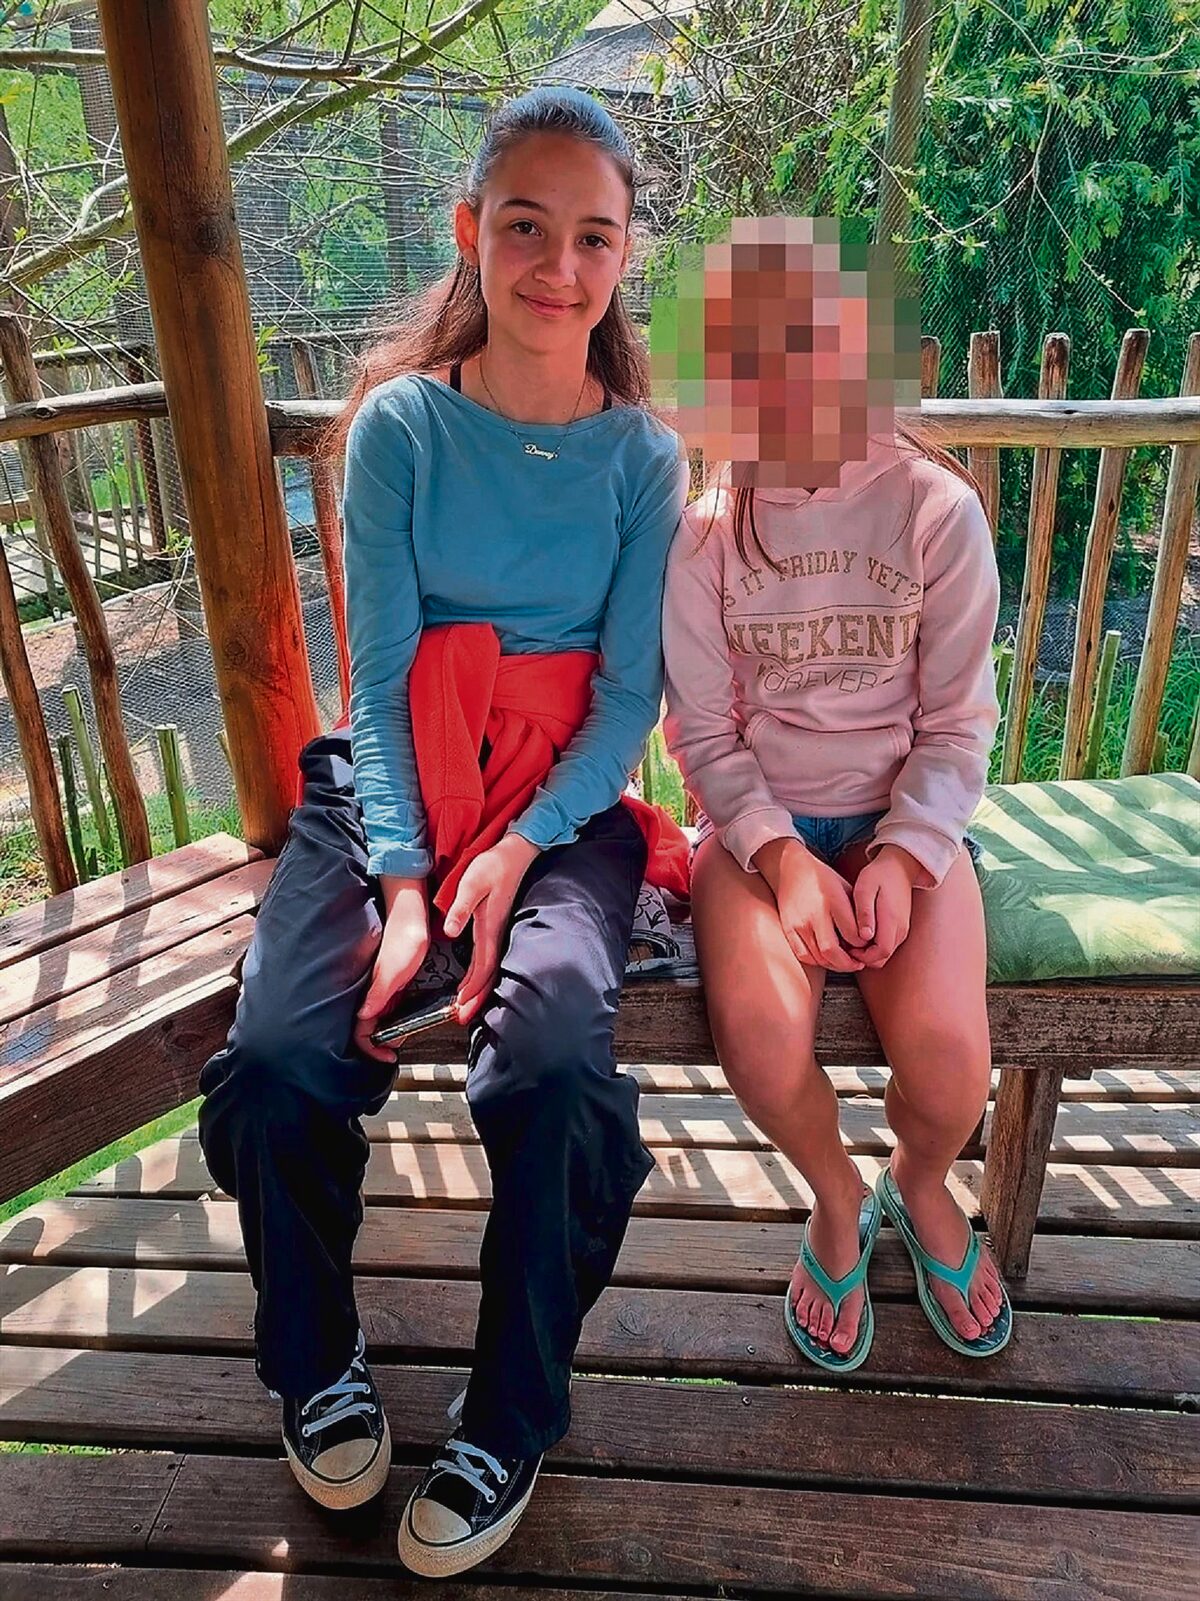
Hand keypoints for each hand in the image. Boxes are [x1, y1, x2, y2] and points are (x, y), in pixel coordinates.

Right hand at [354, 878, 430, 1062]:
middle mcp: (371, 989)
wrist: (412, 907)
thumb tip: (365, 1018)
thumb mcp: (396, 970)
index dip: (371, 1048)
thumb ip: (379, 995)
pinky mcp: (388, 973)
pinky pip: (385, 1000)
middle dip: (380, 1041)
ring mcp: (379, 982)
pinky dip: (392, 1012)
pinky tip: (404, 1010)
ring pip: (375, 1014)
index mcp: (370, 991)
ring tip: (403, 1031)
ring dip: (387, 1027)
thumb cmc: (406, 933)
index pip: (361, 1031)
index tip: (387, 1055)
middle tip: (398, 1044)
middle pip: (366, 1026)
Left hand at [445, 833, 539, 1024]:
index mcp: (489, 927)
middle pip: (488, 975)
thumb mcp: (472, 883)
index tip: (461, 1007)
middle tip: (461, 1017)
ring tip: (465, 1006)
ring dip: (479, 989)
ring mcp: (498, 930)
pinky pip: (489, 957)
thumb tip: (450, 931)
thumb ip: (460, 907)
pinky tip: (474, 978)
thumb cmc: (494, 865)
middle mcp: (496, 933)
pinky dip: (481, 974)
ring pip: (489, 968)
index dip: (472, 989)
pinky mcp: (496, 925)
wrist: (514, 853)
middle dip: (476, 998)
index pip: (482, 967)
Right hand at [753, 836, 863, 972]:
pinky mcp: (788, 928)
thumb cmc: (824, 879)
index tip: (866, 945)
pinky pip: (804, 955)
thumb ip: (857, 912)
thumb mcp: (846, 888)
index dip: (862, 945)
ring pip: (818, 957)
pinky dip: (817, 961)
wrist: (791, 869)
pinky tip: (826, 957)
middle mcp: (814, 913)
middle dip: (848, 964)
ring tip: (845, 962)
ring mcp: (799, 923)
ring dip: (834, 965)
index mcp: (833, 900)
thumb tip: (870, 938)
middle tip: (858, 964)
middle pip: (832, 951)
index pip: (852, 934)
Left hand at [851, 846, 922, 967]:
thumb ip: (865, 913)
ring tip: (850, 938)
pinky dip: (873, 945)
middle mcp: (900, 929)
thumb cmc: (878, 875)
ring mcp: (902, 929)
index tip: (848, 948)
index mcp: (892, 921)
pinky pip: (887, 944)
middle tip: (846, 945)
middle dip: (863, 957)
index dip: (863, 956)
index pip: (881, 953)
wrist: (899, 866)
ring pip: (884, 953)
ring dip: (868, 952)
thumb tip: (865, 936)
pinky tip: (860, 932)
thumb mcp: (865, 889)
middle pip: (883, 957)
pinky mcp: (900, 927)